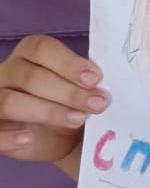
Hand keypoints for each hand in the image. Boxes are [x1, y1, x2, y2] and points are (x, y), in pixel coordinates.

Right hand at [0, 35, 108, 166]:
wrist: (60, 136)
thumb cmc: (70, 102)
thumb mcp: (81, 88)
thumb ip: (86, 82)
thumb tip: (102, 87)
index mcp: (29, 53)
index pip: (42, 49)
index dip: (68, 63)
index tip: (95, 79)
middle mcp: (8, 72)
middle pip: (30, 77)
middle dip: (67, 92)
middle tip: (97, 104)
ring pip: (10, 101)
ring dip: (47, 112)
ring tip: (77, 120)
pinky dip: (9, 136)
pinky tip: (28, 138)